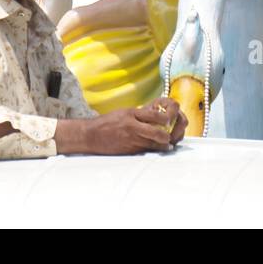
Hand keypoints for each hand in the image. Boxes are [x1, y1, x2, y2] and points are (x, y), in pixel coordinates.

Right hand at [66, 98, 185, 154]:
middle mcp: (132, 127)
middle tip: (170, 136)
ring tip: (167, 144)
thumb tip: (156, 117)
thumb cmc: (108, 122)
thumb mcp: (124, 112)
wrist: (91, 135)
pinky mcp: (129, 150)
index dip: (166, 118)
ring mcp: (131, 140)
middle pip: (156, 132)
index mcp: (132, 114)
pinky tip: (157, 149)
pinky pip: (145, 150)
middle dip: (166, 135)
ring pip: (153, 144)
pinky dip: (152, 150)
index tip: (170, 120)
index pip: (154, 115)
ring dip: (162, 145)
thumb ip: (139, 115)